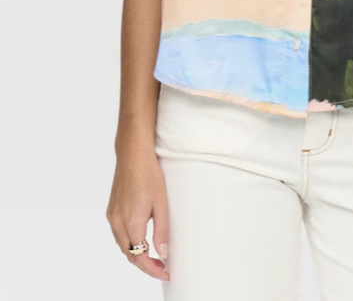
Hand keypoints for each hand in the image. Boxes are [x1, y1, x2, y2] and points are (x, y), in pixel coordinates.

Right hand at [106, 144, 169, 282]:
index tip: (166, 273)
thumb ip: (162, 231)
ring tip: (155, 256)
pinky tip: (142, 240)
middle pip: (129, 255)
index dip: (152, 269)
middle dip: (145, 265)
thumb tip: (163, 254)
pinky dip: (129, 243)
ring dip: (137, 254)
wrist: (132, 154)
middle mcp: (117, 222)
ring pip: (123, 246)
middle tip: (163, 267)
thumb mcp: (161, 204)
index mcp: (131, 221)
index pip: (140, 257)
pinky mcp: (111, 210)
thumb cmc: (150, 175)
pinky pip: (118, 234)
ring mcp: (111, 216)